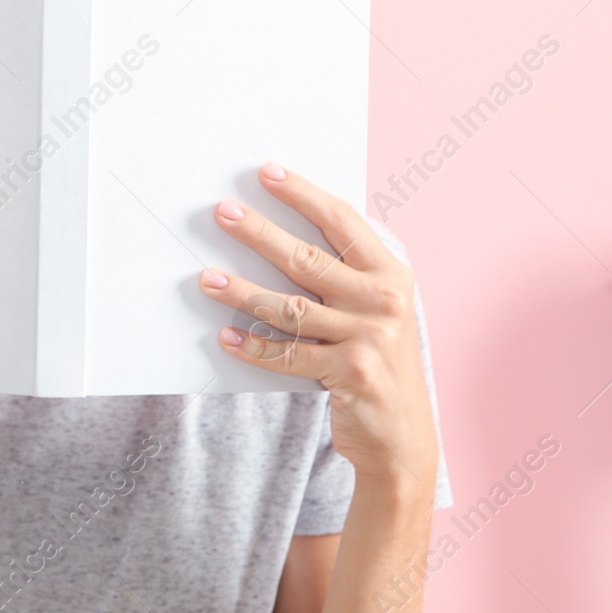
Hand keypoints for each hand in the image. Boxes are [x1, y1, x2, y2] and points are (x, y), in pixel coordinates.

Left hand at [199, 163, 437, 497]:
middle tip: (223, 212)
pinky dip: (254, 347)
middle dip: (260, 232)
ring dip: (243, 292)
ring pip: (290, 308)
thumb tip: (281, 236)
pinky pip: (288, 355)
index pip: (341, 222)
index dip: (303, 195)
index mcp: (392, 274)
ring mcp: (369, 337)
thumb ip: (347, 277)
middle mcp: (385, 300)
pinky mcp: (351, 373)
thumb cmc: (380, 364)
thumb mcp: (378, 312)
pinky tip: (225, 336)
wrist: (403, 439)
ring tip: (207, 279)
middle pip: (308, 259)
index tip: (267, 173)